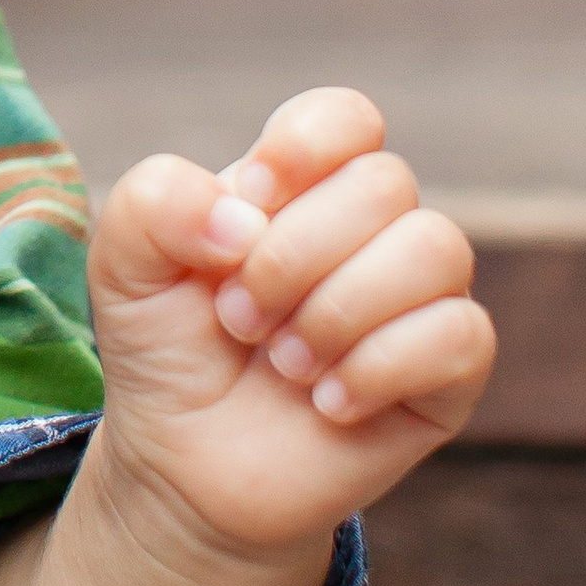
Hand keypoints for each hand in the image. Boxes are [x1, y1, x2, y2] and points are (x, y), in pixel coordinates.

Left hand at [88, 87, 494, 562]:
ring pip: (435, 247)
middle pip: (383, 183)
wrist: (186, 467)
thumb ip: (153, 203)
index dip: (301, 150)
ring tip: (285, 363)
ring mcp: (418, 298)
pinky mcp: (449, 373)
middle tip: (238, 320)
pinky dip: (379, 368)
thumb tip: (244, 215)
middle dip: (292, 258)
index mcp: (301, 187)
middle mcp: (372, 231)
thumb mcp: (123, 267)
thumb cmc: (166, 353)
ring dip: (337, 311)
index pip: (348, 118)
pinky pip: (462, 334)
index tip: (247, 205)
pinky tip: (329, 403)